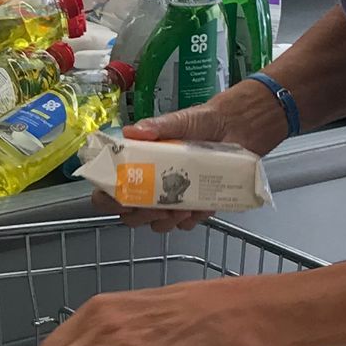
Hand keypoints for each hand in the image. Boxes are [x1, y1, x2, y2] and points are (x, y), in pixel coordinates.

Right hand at [101, 81, 289, 233]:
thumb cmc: (202, 122)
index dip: (108, 199)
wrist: (237, 127)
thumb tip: (132, 132)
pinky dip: (190, 220)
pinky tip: (197, 209)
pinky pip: (186, 223)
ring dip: (164, 221)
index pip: (112, 189)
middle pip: (131, 215)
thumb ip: (155, 127)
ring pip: (158, 224)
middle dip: (139, 216)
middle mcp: (153, 184)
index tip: (119, 198)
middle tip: (153, 206)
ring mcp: (174, 197)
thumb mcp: (177, 121)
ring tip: (178, 209)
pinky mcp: (196, 205)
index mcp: (140, 165)